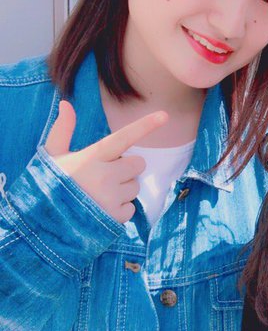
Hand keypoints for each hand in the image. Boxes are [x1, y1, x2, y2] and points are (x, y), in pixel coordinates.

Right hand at [45, 100, 167, 222]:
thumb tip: (66, 104)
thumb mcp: (51, 157)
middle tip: (103, 176)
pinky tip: (100, 210)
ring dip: (122, 189)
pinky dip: (120, 209)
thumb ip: (63, 130)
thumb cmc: (48, 186)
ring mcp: (111, 198)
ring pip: (136, 186)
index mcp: (90, 158)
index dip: (145, 126)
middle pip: (138, 164)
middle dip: (126, 169)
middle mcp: (104, 176)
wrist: (39, 226)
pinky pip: (132, 208)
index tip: (164, 115)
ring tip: (98, 195)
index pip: (123, 138)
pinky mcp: (115, 217)